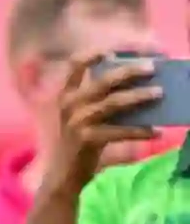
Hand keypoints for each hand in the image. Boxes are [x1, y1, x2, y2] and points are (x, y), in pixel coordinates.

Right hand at [50, 51, 159, 189]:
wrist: (63, 174)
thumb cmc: (78, 141)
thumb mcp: (82, 116)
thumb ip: (99, 99)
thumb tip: (138, 85)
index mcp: (67, 96)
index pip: (74, 66)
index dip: (93, 54)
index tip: (112, 50)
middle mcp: (70, 105)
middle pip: (103, 81)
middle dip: (130, 71)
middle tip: (153, 67)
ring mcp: (77, 123)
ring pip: (114, 103)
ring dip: (139, 96)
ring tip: (159, 93)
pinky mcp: (87, 140)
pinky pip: (119, 131)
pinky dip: (140, 131)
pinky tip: (156, 132)